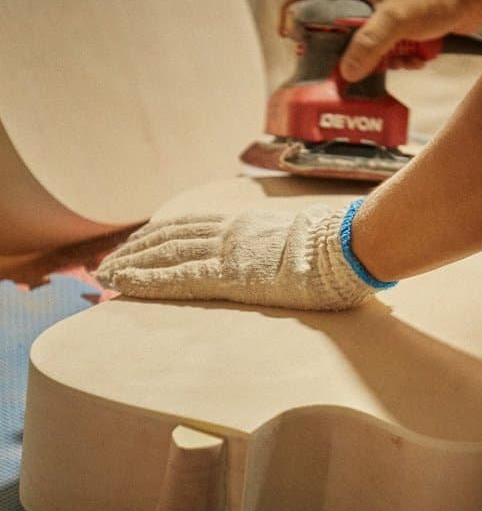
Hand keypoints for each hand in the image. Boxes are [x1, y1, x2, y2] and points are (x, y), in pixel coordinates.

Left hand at [95, 202, 392, 310]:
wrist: (344, 246)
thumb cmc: (332, 248)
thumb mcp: (297, 238)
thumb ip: (277, 243)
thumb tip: (277, 251)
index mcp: (245, 226)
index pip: (191, 227)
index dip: (160, 234)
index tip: (138, 242)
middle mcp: (229, 234)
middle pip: (171, 237)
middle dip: (137, 249)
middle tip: (110, 260)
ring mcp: (228, 253)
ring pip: (167, 254)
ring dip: (134, 263)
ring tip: (108, 274)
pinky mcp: (230, 276)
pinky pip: (180, 277)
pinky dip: (149, 280)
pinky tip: (127, 284)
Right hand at [279, 0, 481, 80]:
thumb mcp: (398, 19)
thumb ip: (370, 44)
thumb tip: (346, 71)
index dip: (292, 11)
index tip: (286, 36)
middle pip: (333, 25)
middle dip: (339, 50)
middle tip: (341, 70)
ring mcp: (383, 11)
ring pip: (362, 42)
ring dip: (374, 60)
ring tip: (394, 63)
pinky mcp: (400, 26)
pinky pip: (385, 50)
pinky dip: (396, 60)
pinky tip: (413, 60)